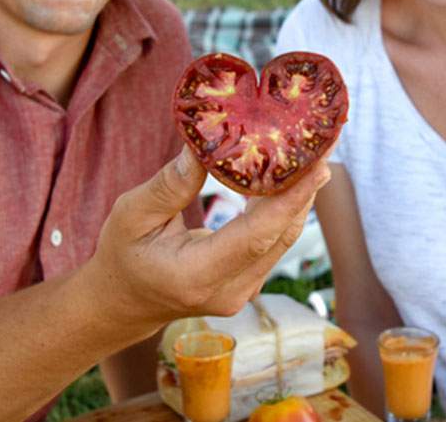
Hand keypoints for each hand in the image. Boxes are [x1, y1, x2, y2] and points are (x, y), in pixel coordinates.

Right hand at [86, 145, 330, 334]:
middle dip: (306, 188)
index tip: (316, 167)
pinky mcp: (249, 281)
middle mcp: (229, 290)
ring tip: (314, 150)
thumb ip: (168, 186)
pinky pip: (275, 240)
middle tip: (322, 142)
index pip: (256, 237)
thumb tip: (201, 149)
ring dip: (301, 194)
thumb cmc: (123, 255)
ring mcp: (243, 291)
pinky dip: (286, 206)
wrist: (124, 302)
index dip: (290, 201)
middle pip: (279, 235)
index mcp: (196, 276)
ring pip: (283, 238)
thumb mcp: (130, 215)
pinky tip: (294, 173)